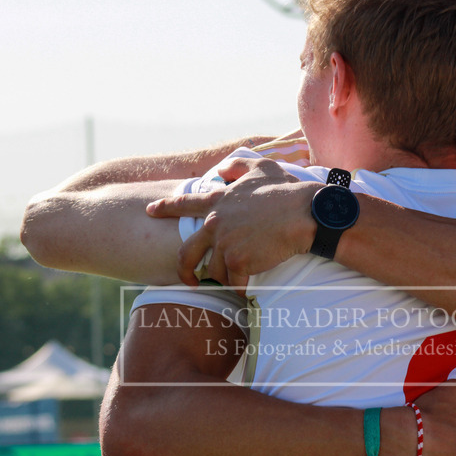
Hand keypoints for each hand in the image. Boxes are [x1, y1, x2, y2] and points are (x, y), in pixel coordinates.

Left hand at [146, 156, 319, 290]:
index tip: (150, 211)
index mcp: (218, 202)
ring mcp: (225, 244)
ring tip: (238, 278)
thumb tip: (222, 169)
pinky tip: (247, 289)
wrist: (304, 214)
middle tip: (188, 278)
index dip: (164, 208)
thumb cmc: (286, 191)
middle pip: (185, 252)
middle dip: (183, 269)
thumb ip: (237, 165)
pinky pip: (234, 283)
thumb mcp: (261, 167)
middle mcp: (215, 224)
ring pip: (214, 271)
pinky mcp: (238, 262)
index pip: (183, 205)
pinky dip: (240, 288)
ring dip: (226, 277)